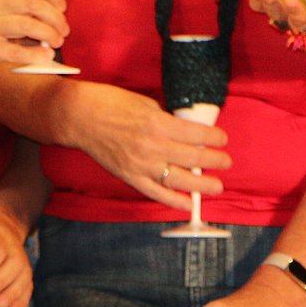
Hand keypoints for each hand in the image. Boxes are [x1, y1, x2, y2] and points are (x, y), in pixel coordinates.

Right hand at [0, 0, 70, 80]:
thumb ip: (18, 5)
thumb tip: (56, 11)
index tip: (63, 7)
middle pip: (32, 4)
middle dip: (55, 18)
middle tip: (64, 31)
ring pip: (27, 25)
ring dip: (49, 34)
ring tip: (57, 43)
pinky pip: (15, 50)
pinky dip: (35, 54)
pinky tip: (46, 57)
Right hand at [54, 79, 228, 210]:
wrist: (79, 117)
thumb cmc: (110, 103)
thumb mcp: (145, 103)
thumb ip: (165, 119)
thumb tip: (184, 131)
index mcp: (158, 123)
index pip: (196, 134)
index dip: (214, 138)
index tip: (222, 139)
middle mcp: (153, 147)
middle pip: (193, 158)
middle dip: (214, 161)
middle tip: (226, 162)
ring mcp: (141, 165)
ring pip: (180, 179)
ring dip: (202, 184)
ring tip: (217, 186)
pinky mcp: (130, 177)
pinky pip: (156, 193)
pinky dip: (174, 200)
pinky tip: (189, 203)